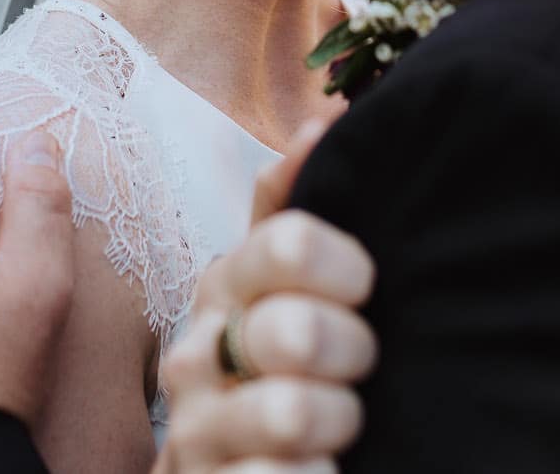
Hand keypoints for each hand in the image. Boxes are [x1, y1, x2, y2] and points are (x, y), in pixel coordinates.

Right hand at [156, 115, 376, 473]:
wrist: (228, 472)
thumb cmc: (276, 367)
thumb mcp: (281, 284)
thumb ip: (293, 209)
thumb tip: (322, 121)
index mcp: (224, 284)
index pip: (290, 241)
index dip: (347, 268)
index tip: (364, 290)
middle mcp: (195, 352)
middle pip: (296, 331)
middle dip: (351, 354)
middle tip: (358, 368)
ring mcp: (195, 430)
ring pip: (290, 413)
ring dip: (339, 422)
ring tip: (341, 427)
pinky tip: (323, 470)